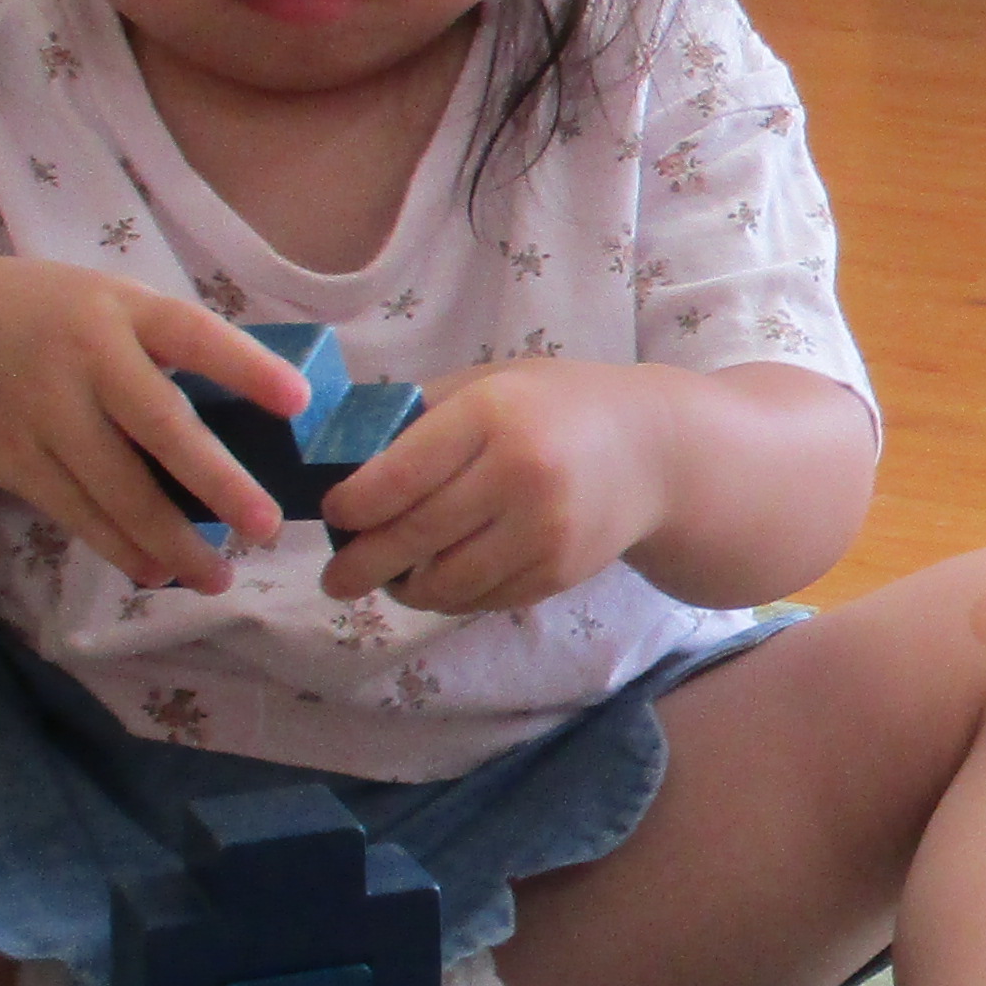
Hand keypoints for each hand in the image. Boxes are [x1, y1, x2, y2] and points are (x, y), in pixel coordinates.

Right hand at [0, 256, 296, 593]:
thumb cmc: (52, 319)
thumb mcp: (106, 304)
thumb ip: (165, 346)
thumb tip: (259, 415)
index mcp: (121, 308)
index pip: (192, 335)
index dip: (245, 367)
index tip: (298, 402)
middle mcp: (84, 357)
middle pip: (158, 425)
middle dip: (217, 481)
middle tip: (267, 527)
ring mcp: (43, 411)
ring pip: (116, 487)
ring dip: (170, 540)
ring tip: (217, 578)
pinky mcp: (14, 458)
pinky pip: (77, 511)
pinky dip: (118, 546)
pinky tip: (156, 570)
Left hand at [314, 361, 667, 617]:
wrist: (652, 453)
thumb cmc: (553, 409)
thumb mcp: (489, 384)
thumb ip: (421, 416)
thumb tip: (341, 461)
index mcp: (491, 415)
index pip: (397, 476)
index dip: (351, 507)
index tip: (333, 516)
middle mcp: (519, 474)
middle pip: (412, 537)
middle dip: (361, 564)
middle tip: (335, 578)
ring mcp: (543, 530)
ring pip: (444, 583)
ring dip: (404, 590)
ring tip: (390, 580)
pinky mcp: (558, 572)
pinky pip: (482, 600)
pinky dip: (450, 599)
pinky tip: (440, 581)